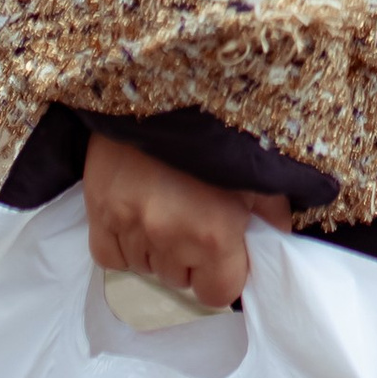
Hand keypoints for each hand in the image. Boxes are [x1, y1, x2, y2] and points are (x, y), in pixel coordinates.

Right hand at [82, 132, 290, 310]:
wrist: (156, 84)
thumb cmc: (213, 124)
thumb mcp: (256, 165)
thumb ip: (272, 210)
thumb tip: (278, 239)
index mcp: (214, 232)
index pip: (219, 294)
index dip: (224, 277)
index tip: (225, 254)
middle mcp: (170, 237)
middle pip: (180, 281)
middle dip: (190, 260)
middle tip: (196, 221)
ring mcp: (129, 226)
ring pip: (146, 268)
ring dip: (158, 250)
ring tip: (167, 209)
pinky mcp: (98, 212)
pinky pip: (110, 257)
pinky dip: (124, 245)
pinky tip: (137, 217)